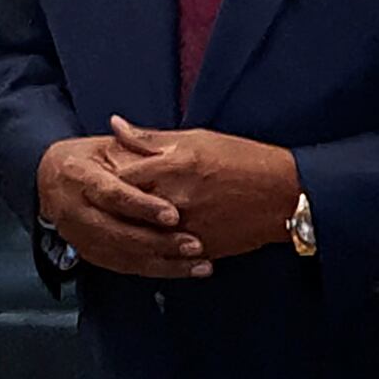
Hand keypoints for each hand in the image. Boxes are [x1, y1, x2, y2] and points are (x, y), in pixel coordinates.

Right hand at [37, 134, 211, 278]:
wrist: (49, 181)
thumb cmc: (83, 160)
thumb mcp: (104, 145)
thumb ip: (130, 143)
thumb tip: (139, 130)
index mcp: (79, 177)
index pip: (113, 195)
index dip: (143, 207)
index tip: (173, 215)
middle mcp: (76, 211)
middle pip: (119, 232)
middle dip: (159, 242)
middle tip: (193, 245)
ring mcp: (80, 236)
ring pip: (123, 255)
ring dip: (163, 263)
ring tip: (197, 264)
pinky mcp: (89, 253)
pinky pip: (123, 266)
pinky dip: (154, 270)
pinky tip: (181, 270)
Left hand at [110, 116, 301, 259]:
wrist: (283, 194)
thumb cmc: (242, 159)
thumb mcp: (195, 139)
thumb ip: (150, 138)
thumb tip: (115, 125)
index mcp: (172, 166)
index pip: (118, 178)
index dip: (102, 180)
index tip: (95, 180)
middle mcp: (175, 199)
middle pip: (124, 210)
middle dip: (110, 209)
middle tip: (98, 206)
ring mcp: (186, 228)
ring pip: (141, 236)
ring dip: (128, 231)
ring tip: (118, 225)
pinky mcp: (198, 250)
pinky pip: (164, 254)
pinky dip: (152, 249)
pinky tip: (143, 242)